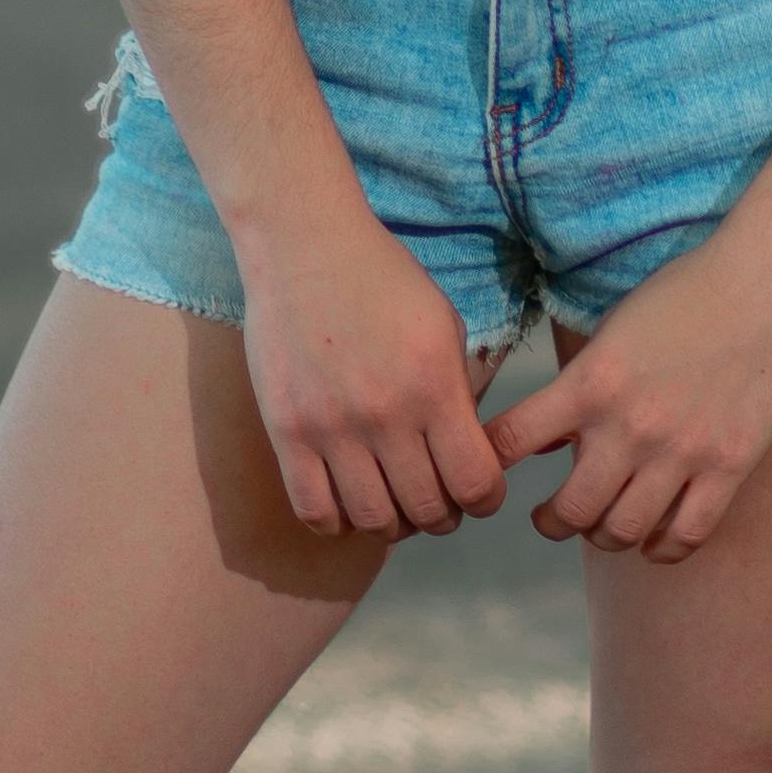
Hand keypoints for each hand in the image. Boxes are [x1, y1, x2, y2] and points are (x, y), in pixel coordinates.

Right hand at [239, 211, 508, 542]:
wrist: (305, 246)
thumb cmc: (383, 280)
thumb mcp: (444, 327)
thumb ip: (456, 393)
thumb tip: (463, 453)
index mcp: (435, 386)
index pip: (475, 482)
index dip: (485, 500)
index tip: (478, 493)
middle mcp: (386, 415)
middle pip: (427, 510)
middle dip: (442, 517)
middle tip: (437, 504)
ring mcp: (332, 427)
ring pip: (373, 520)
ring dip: (392, 526)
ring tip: (393, 509)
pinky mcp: (286, 431)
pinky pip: (313, 508)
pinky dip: (336, 523)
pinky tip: (345, 505)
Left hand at [487, 241, 771, 559]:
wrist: (766, 284)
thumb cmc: (685, 296)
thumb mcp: (612, 331)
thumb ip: (575, 388)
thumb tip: (535, 443)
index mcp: (590, 382)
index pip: (511, 441)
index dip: (488, 466)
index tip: (491, 476)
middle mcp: (629, 425)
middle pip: (570, 510)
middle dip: (552, 522)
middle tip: (551, 517)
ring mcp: (681, 451)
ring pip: (623, 531)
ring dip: (603, 536)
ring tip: (602, 526)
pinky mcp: (729, 466)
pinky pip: (687, 534)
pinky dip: (662, 548)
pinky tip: (654, 540)